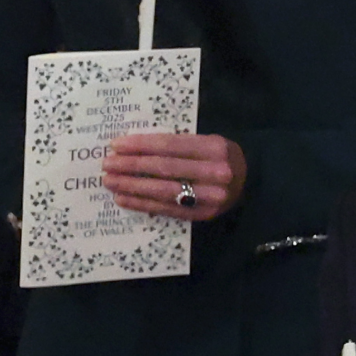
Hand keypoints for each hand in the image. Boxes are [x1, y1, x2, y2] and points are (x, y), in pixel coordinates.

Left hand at [102, 133, 246, 221]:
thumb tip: (133, 145)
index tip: (116, 145)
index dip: (141, 145)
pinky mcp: (202, 215)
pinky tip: (123, 198)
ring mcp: (209, 197)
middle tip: (107, 164)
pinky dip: (142, 203)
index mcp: (214, 147)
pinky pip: (166, 209)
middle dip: (131, 166)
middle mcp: (214, 173)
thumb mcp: (206, 140)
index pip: (170, 146)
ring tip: (109, 181)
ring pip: (163, 191)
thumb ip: (177, 142)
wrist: (249, 180)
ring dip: (132, 186)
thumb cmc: (218, 155)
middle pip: (164, 168)